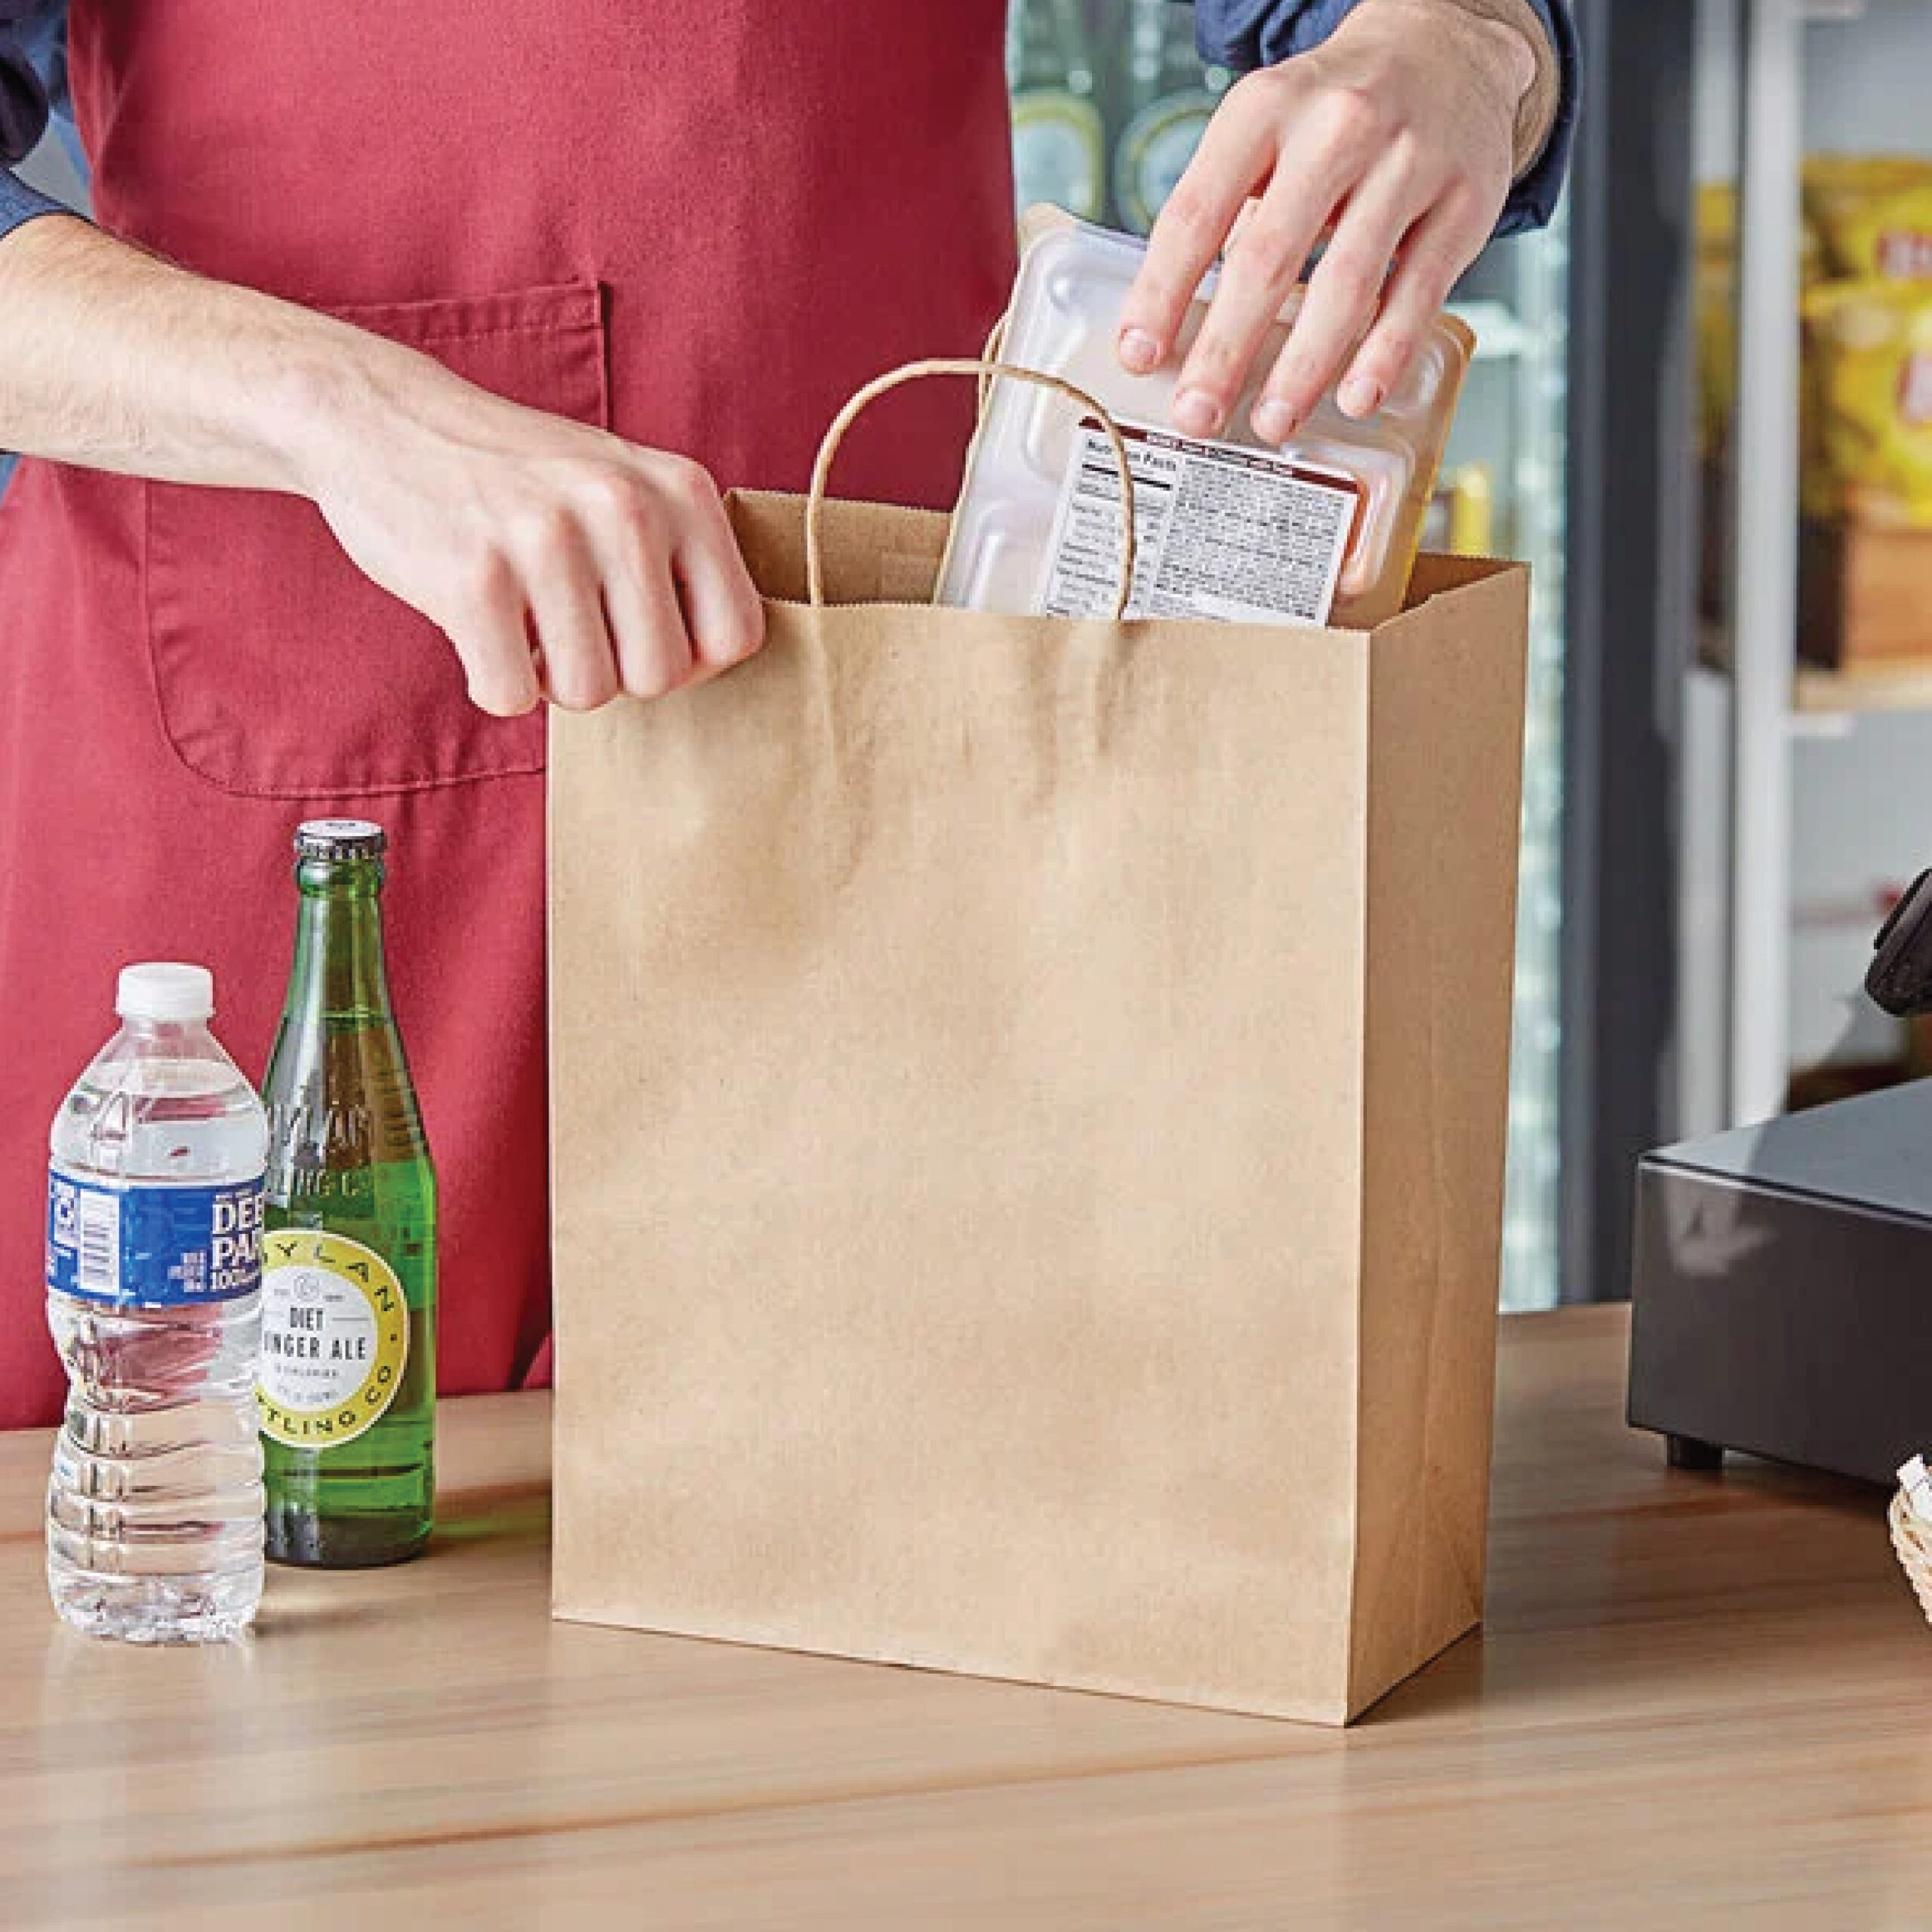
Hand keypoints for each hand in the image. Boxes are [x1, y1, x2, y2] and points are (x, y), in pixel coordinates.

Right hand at [296, 342, 764, 716]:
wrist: (381, 417)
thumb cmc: (516, 476)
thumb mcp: (623, 484)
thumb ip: (682, 558)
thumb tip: (717, 663)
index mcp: (679, 490)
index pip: (737, 634)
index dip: (691, 661)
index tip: (640, 637)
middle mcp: (623, 507)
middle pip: (662, 677)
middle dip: (614, 673)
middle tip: (568, 627)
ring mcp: (547, 539)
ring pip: (590, 694)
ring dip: (550, 679)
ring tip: (522, 621)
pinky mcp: (473, 578)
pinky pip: (512, 695)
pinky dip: (492, 682)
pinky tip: (476, 628)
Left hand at [1116, 0, 1535, 442]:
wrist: (1447, 47)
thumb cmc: (1336, 109)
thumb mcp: (1266, 127)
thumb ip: (1225, 211)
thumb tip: (1175, 325)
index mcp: (1264, 109)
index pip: (1197, 211)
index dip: (1163, 291)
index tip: (1139, 354)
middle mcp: (1336, 128)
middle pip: (1267, 257)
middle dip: (1226, 350)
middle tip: (1197, 414)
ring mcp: (1407, 163)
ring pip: (1346, 284)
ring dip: (1303, 368)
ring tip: (1272, 421)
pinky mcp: (1463, 203)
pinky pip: (1418, 293)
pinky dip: (1384, 353)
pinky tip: (1356, 395)